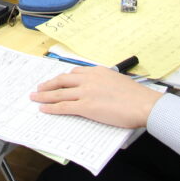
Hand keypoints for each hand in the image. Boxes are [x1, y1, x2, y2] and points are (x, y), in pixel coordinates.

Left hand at [31, 66, 161, 128]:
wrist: (144, 104)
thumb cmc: (137, 97)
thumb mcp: (118, 81)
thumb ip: (105, 83)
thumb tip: (101, 91)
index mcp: (97, 71)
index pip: (74, 73)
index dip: (63, 78)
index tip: (57, 81)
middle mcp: (89, 79)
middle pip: (62, 80)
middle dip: (48, 84)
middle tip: (39, 87)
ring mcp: (86, 92)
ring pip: (59, 93)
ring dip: (44, 95)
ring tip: (35, 97)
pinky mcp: (86, 106)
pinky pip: (64, 106)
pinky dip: (52, 108)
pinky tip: (44, 109)